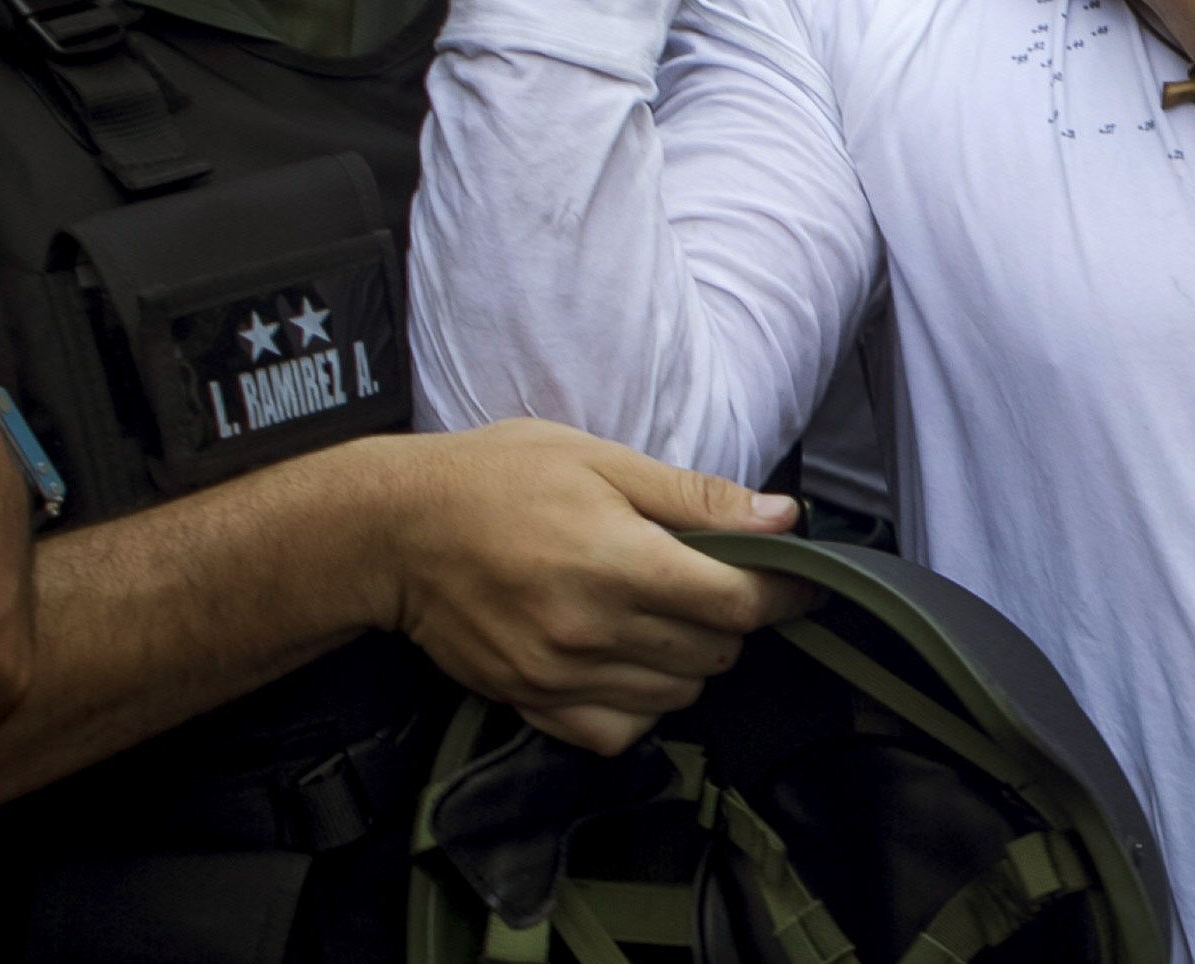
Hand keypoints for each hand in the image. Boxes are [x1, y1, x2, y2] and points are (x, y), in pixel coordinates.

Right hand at [375, 422, 811, 754]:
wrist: (396, 532)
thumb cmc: (499, 479)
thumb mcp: (602, 460)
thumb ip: (694, 498)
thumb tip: (781, 517)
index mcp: (618, 562)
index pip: (736, 603)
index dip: (782, 592)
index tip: (798, 580)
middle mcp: (593, 630)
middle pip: (714, 653)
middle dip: (729, 618)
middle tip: (709, 579)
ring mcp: (560, 676)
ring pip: (675, 697)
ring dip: (689, 661)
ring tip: (663, 614)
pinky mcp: (531, 704)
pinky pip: (617, 734)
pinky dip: (640, 707)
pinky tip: (627, 661)